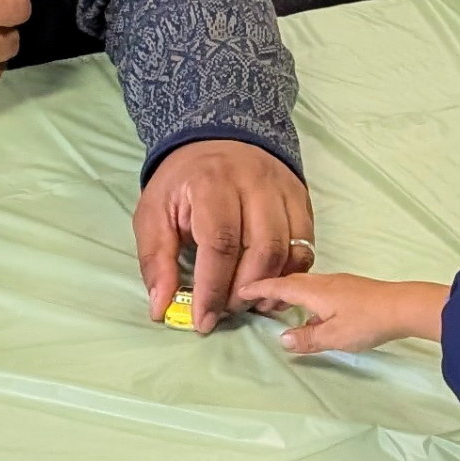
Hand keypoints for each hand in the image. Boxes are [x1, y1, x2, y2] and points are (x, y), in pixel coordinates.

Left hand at [132, 138, 312, 328]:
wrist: (219, 138)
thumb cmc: (184, 182)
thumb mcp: (154, 212)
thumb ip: (156, 260)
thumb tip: (161, 308)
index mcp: (213, 183)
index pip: (220, 243)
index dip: (212, 289)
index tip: (203, 322)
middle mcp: (255, 183)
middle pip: (261, 250)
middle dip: (242, 292)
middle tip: (224, 311)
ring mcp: (284, 191)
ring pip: (288, 251)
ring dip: (270, 288)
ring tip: (247, 304)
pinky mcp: (301, 200)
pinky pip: (305, 246)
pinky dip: (290, 274)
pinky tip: (270, 288)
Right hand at [227, 272, 448, 355]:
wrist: (403, 307)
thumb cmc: (366, 321)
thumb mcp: (333, 336)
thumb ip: (306, 338)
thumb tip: (282, 339)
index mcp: (314, 290)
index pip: (279, 285)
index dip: (259, 288)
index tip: (240, 289)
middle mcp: (324, 282)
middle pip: (291, 282)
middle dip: (272, 290)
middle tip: (257, 302)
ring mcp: (339, 284)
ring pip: (306, 285)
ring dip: (290, 294)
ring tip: (281, 308)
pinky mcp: (352, 290)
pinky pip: (319, 290)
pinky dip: (306, 298)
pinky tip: (312, 314)